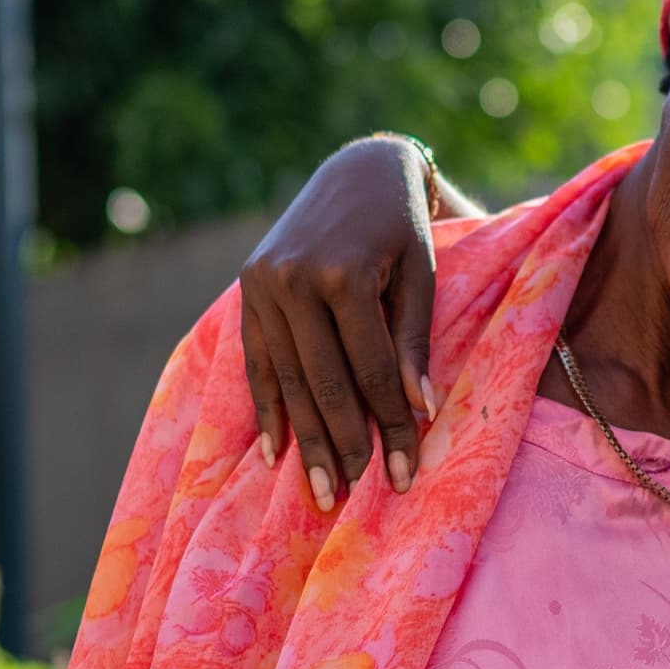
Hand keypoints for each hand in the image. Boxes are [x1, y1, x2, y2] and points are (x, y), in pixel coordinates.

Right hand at [238, 136, 447, 505]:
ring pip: (286, 379)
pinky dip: (267, 407)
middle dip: (341, 445)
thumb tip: (420, 408)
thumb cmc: (402, 224)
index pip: (371, 371)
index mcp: (343, 273)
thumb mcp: (422, 270)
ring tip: (319, 490)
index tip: (404, 474)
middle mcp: (292, 280)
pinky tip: (275, 452)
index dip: (389, 426)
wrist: (357, 170)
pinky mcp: (248, 290)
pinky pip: (257, 361)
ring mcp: (263, 286)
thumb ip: (414, 338)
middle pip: (321, 383)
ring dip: (302, 440)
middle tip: (350, 498)